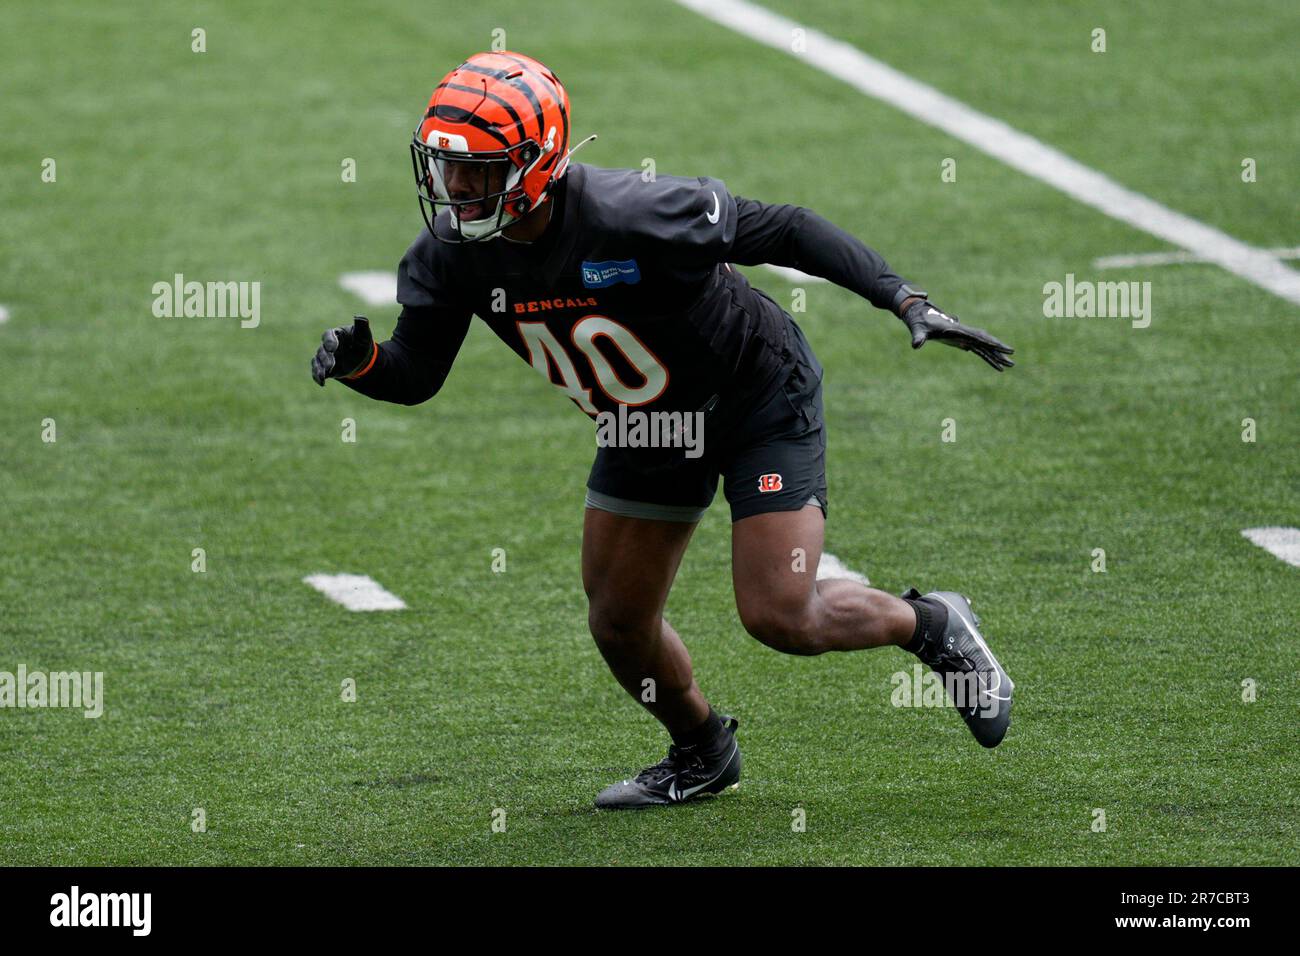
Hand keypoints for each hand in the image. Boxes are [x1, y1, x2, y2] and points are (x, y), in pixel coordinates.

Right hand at [311, 316, 374, 385]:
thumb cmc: (362, 343)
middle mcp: (327, 345)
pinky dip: (318, 376)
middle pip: (322, 350)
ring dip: (320, 368)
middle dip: (326, 358)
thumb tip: (359, 317)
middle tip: (331, 365)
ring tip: (324, 375)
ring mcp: (325, 356)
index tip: (333, 348)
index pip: (328, 335)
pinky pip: (317, 371)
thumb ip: (361, 326)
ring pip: (318, 361)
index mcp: (336, 334)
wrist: (362, 359)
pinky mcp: (325, 368)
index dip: (329, 341)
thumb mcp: (364, 335)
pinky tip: (321, 382)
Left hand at [900, 300, 1014, 370]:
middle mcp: (964, 333)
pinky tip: (996, 366)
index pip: (977, 337)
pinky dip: (988, 357)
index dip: (990, 343)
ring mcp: (964, 337)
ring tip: (1010, 365)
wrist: (920, 315)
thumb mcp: (918, 330)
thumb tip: (916, 345)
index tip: (1003, 347)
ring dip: (996, 355)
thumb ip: (919, 337)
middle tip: (1012, 357)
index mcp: (957, 330)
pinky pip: (979, 350)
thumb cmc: (919, 322)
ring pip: (984, 347)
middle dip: (998, 349)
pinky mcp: (962, 341)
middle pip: (985, 341)